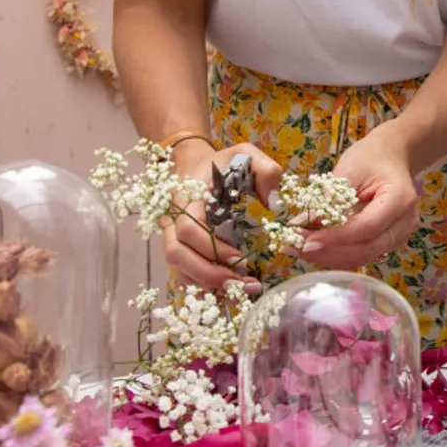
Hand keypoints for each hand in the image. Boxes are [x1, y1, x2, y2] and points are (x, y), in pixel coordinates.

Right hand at [166, 140, 282, 293]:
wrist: (195, 165)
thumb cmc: (223, 162)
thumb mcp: (246, 154)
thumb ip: (265, 171)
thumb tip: (275, 205)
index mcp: (187, 197)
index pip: (187, 228)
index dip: (210, 247)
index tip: (240, 258)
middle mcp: (172, 219)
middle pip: (176, 254)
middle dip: (208, 274)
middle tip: (242, 284)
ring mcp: (172, 236)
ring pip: (178, 268)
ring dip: (207, 284)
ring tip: (242, 291)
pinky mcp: (179, 247)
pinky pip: (183, 273)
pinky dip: (204, 286)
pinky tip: (230, 292)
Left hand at [299, 120, 421, 269]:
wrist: (390, 157)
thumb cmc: (372, 158)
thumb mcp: (349, 169)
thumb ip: (329, 198)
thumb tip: (300, 224)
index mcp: (400, 199)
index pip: (367, 227)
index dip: (335, 238)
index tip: (305, 241)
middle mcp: (404, 223)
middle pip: (366, 249)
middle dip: (327, 252)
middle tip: (294, 246)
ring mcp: (398, 235)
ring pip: (362, 257)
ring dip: (328, 257)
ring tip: (297, 248)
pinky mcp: (386, 242)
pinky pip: (360, 255)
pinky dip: (335, 255)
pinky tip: (313, 246)